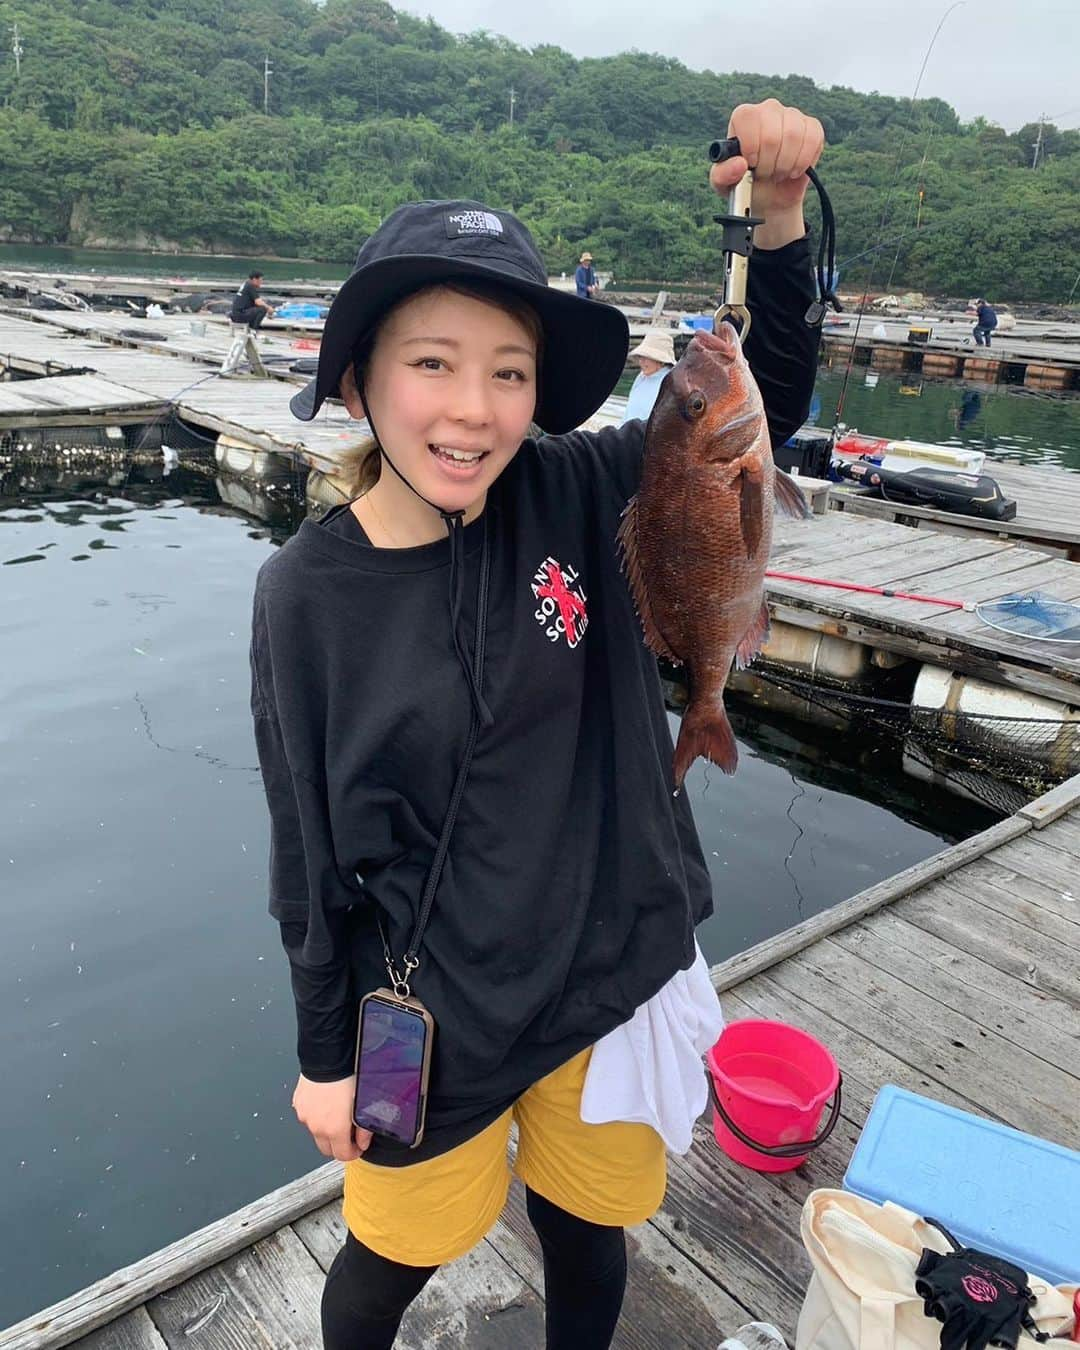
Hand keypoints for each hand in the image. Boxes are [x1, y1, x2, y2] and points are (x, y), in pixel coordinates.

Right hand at [291, 1074, 371, 1160]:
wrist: (327, 1056)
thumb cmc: (347, 1076)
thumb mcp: (363, 1102)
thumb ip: (364, 1128)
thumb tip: (363, 1141)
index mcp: (334, 1129)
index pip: (342, 1156)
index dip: (354, 1153)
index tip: (358, 1147)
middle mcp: (316, 1126)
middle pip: (327, 1149)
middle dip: (338, 1145)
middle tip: (348, 1133)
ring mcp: (305, 1116)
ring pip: (316, 1133)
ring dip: (326, 1129)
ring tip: (337, 1112)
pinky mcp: (298, 1104)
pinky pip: (308, 1117)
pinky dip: (316, 1116)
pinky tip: (326, 1102)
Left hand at [709, 99, 824, 249]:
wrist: (769, 197)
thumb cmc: (743, 186)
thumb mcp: (724, 185)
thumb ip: (722, 175)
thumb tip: (740, 164)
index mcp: (744, 117)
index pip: (748, 118)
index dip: (750, 147)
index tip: (751, 165)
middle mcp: (768, 109)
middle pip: (772, 134)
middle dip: (768, 164)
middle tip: (765, 173)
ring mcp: (792, 116)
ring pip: (793, 135)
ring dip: (785, 165)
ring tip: (778, 173)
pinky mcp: (812, 127)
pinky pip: (813, 138)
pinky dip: (803, 161)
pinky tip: (794, 169)